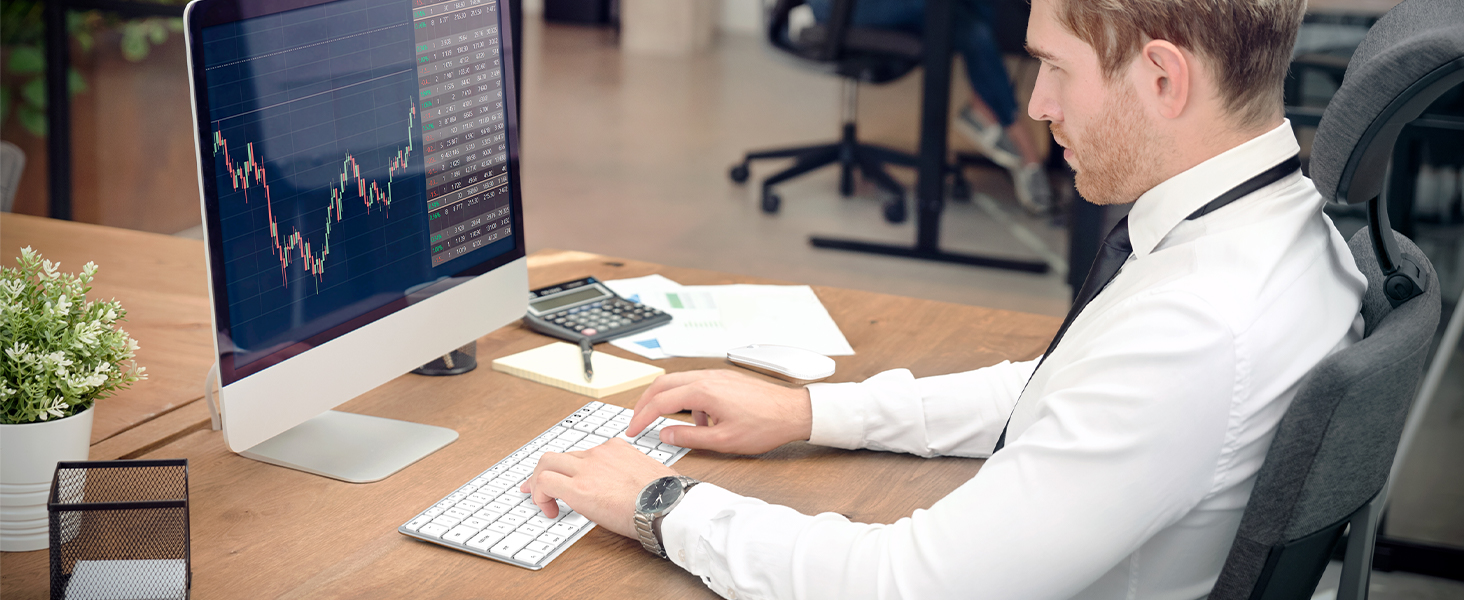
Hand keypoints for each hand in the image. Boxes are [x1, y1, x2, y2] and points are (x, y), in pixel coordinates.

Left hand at [519, 439, 676, 538]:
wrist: (669, 505)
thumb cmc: (666, 496)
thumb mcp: (648, 474)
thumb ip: (631, 476)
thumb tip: (630, 491)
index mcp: (616, 449)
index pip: (583, 454)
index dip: (570, 470)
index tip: (567, 480)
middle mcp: (599, 454)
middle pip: (559, 455)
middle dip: (544, 471)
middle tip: (537, 487)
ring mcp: (587, 468)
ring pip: (547, 463)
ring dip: (538, 482)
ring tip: (540, 501)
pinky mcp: (579, 488)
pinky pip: (545, 482)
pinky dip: (539, 495)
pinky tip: (549, 511)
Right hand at [627, 369, 811, 454]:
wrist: (793, 412)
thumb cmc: (765, 425)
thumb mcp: (723, 440)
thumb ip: (689, 437)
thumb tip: (665, 434)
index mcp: (703, 391)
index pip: (660, 401)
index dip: (642, 417)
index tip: (632, 429)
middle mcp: (706, 377)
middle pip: (662, 384)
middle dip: (646, 402)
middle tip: (638, 420)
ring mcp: (716, 375)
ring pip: (678, 382)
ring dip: (667, 400)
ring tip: (673, 425)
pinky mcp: (724, 378)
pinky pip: (695, 384)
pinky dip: (688, 400)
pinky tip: (702, 420)